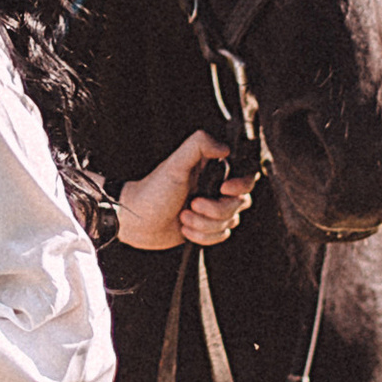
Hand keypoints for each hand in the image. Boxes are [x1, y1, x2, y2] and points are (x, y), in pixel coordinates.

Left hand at [116, 127, 256, 255]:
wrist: (135, 221)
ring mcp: (212, 209)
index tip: (224, 189)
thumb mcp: (174, 164)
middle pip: (240, 203)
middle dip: (215, 210)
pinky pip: (221, 236)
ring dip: (205, 224)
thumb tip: (226, 148)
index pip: (246, 175)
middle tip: (192, 205)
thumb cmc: (152, 191)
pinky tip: (184, 229)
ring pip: (230, 222)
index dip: (240, 185)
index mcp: (212, 169)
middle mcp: (215, 188)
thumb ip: (199, 145)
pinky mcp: (206, 227)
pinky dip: (202, 236)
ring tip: (182, 217)